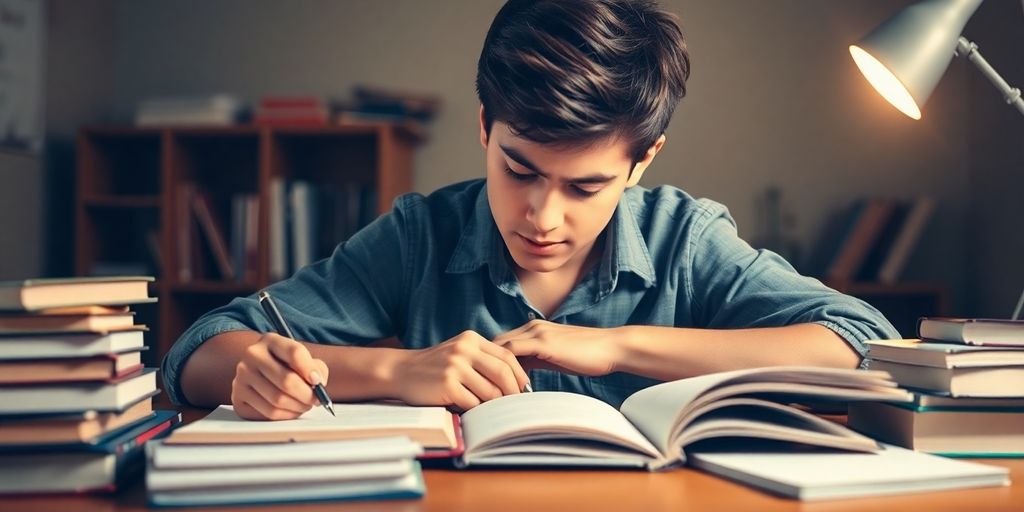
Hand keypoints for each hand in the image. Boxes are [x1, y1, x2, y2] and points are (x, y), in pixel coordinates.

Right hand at [231, 333, 329, 420]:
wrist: (262, 373)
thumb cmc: (289, 366)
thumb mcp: (304, 359)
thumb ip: (316, 368)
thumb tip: (317, 383)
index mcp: (270, 340)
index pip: (294, 352)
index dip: (310, 370)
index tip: (318, 382)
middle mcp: (252, 355)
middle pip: (287, 380)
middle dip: (307, 394)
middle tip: (316, 400)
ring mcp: (241, 377)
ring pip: (278, 400)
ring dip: (298, 407)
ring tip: (305, 405)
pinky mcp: (238, 398)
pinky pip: (268, 413)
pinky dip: (286, 415)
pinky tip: (291, 410)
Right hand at [392, 330, 530, 410]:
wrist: (401, 371)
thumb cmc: (434, 366)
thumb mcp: (458, 352)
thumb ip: (482, 360)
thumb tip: (513, 381)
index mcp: (471, 339)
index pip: (507, 356)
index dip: (519, 374)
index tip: (523, 388)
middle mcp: (464, 349)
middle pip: (502, 373)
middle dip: (513, 392)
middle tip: (515, 404)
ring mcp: (455, 366)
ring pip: (490, 391)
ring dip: (493, 404)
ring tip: (492, 409)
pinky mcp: (447, 384)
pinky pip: (473, 403)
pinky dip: (476, 410)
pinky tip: (472, 410)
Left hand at [492, 320, 623, 376]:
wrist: (612, 347)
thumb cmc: (588, 355)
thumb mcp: (555, 356)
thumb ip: (535, 360)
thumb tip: (518, 375)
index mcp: (533, 329)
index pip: (500, 342)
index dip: (491, 361)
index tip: (488, 379)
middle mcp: (531, 326)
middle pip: (494, 343)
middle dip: (487, 364)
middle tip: (485, 387)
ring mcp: (535, 332)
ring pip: (499, 347)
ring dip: (493, 369)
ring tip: (492, 390)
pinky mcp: (542, 342)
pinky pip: (512, 353)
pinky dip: (505, 370)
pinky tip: (506, 387)